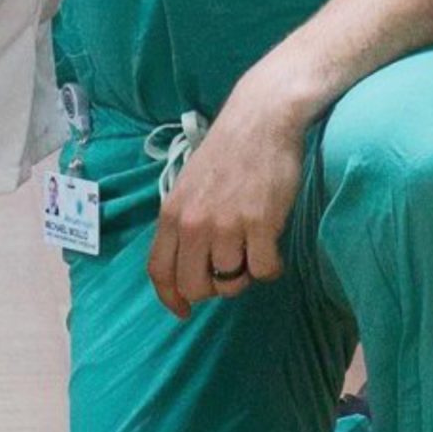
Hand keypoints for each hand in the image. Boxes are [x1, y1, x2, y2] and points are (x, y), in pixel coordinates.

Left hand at [146, 77, 306, 319]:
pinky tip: (272, 244)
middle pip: (196, 287)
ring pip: (232, 282)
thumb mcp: (189, 186)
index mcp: (172, 214)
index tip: (183, 310)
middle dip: (215, 287)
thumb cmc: (227, 152)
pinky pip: (264, 271)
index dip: (171, 298)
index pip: (160, 271)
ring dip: (245, 272)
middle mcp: (194, 224)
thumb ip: (183, 224)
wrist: (261, 120)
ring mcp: (226, 225)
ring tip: (253, 244)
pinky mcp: (260, 225)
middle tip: (230, 268)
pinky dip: (271, 266)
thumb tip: (186, 265)